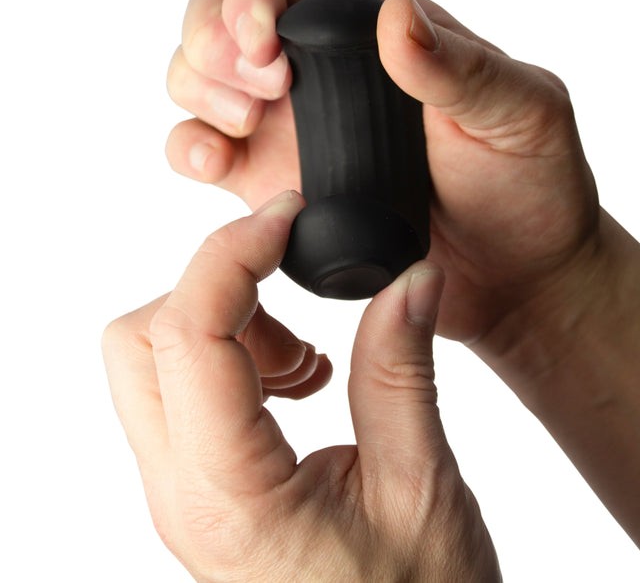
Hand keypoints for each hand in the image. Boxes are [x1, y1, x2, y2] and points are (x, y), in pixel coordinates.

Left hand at [102, 191, 500, 582]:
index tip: (284, 219)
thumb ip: (400, 367)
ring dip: (228, 327)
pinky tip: (299, 382)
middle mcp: (184, 493)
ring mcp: (185, 493)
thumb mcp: (421, 485)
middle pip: (142, 339)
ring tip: (306, 360)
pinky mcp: (204, 488)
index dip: (231, 254)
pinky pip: (184, 392)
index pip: (188, 334)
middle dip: (215, 289)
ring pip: (155, 361)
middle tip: (292, 293)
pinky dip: (235, 358)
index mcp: (229, 496)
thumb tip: (410, 278)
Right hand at [165, 0, 598, 345]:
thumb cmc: (528, 188)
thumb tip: (397, 17)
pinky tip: (215, 164)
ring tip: (242, 125)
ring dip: (194, 89)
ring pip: (201, 81)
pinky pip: (204, 152)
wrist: (513, 275)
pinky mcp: (273, 189)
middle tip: (258, 90)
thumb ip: (461, 69)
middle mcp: (324, 76)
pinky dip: (190, 149)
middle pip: (225, 19)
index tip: (264, 44)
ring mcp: (292, 132)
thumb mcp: (522, 114)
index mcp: (379, 35)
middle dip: (212, 40)